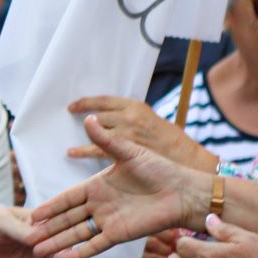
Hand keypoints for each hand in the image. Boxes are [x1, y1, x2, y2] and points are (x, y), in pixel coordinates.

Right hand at [31, 114, 204, 257]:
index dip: (50, 207)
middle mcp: (99, 206)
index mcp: (97, 186)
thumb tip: (88, 118)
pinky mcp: (120, 235)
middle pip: (67, 219)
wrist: (184, 192)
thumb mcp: (129, 152)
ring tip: (38, 251)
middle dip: (47, 229)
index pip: (67, 198)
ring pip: (76, 234)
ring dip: (57, 243)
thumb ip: (105, 140)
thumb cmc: (160, 170)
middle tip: (27, 237)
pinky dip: (79, 253)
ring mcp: (108, 222)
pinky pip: (95, 245)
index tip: (32, 215)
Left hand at [66, 96, 216, 170]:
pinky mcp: (124, 150)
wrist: (186, 158)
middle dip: (85, 120)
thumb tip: (111, 118)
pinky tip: (72, 152)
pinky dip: (81, 151)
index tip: (74, 106)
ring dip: (85, 136)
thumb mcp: (151, 120)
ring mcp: (126, 133)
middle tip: (71, 123)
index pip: (104, 100)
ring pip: (96, 131)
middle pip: (97, 115)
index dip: (86, 102)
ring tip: (72, 140)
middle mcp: (129, 117)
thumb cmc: (170, 141)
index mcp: (136, 106)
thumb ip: (131, 117)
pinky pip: (96, 149)